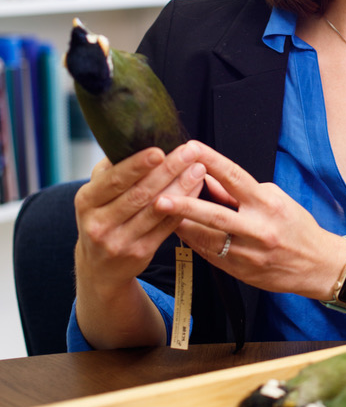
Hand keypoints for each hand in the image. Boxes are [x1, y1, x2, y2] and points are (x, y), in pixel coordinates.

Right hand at [75, 144, 206, 291]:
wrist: (99, 267)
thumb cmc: (102, 216)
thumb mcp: (95, 195)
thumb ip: (112, 170)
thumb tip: (137, 139)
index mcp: (86, 201)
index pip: (114, 180)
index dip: (137, 165)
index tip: (159, 150)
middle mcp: (99, 223)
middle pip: (140, 193)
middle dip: (168, 170)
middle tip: (190, 151)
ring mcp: (119, 241)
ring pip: (157, 210)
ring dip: (181, 187)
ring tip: (198, 168)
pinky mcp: (140, 253)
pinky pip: (167, 226)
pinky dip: (184, 205)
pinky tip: (197, 189)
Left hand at [153, 141, 345, 298]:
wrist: (318, 265)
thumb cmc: (296, 227)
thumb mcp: (275, 199)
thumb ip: (241, 191)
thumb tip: (209, 177)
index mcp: (268, 204)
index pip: (235, 177)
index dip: (211, 161)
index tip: (190, 148)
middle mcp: (259, 228)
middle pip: (216, 215)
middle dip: (185, 205)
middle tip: (160, 197)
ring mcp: (249, 253)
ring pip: (208, 239)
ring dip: (183, 226)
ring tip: (160, 214)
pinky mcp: (242, 272)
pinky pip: (211, 255)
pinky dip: (195, 242)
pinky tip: (180, 233)